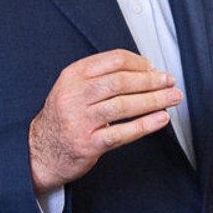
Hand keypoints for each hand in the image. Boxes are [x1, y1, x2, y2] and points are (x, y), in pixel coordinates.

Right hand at [29, 49, 181, 193]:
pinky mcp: (88, 144)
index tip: (154, 68)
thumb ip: (100, 77)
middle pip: (120, 82)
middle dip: (151, 81)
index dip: (139, 63)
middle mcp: (75, 95)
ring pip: (123, 106)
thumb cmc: (63, 118)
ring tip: (171, 98)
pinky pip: (121, 133)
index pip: (113, 60)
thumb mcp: (72, 88)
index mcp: (73, 76)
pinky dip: (145, 125)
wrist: (40, 151)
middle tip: (169, 82)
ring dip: (153, 100)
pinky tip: (160, 119)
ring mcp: (80, 120)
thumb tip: (142, 71)